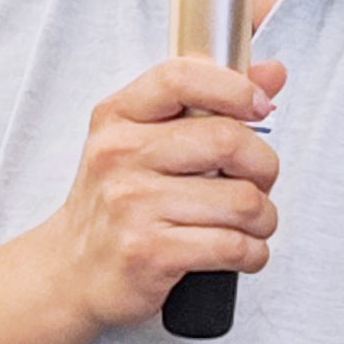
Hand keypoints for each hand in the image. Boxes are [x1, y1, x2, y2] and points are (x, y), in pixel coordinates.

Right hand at [30, 55, 289, 333]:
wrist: (72, 270)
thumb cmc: (117, 202)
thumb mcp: (145, 140)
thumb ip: (208, 101)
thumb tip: (271, 72)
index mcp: (118, 117)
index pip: (181, 78)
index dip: (234, 87)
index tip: (260, 106)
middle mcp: (120, 155)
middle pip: (228, 140)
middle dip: (264, 166)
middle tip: (260, 181)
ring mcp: (132, 204)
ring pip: (242, 201)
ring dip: (264, 218)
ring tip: (250, 223)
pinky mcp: (149, 252)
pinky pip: (233, 246)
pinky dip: (254, 252)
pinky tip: (241, 251)